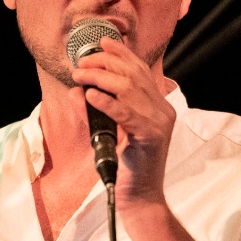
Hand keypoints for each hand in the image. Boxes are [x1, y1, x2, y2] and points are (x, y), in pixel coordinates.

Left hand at [69, 35, 175, 206]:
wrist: (138, 198)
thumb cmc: (125, 167)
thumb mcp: (110, 132)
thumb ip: (97, 111)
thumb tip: (77, 91)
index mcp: (158, 105)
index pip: (141, 70)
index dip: (121, 53)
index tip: (102, 42)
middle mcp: (163, 110)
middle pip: (134, 75)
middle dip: (105, 63)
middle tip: (81, 63)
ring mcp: (160, 122)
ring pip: (130, 89)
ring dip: (101, 79)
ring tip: (80, 75)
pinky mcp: (151, 137)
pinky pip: (127, 114)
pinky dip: (107, 103)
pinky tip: (90, 96)